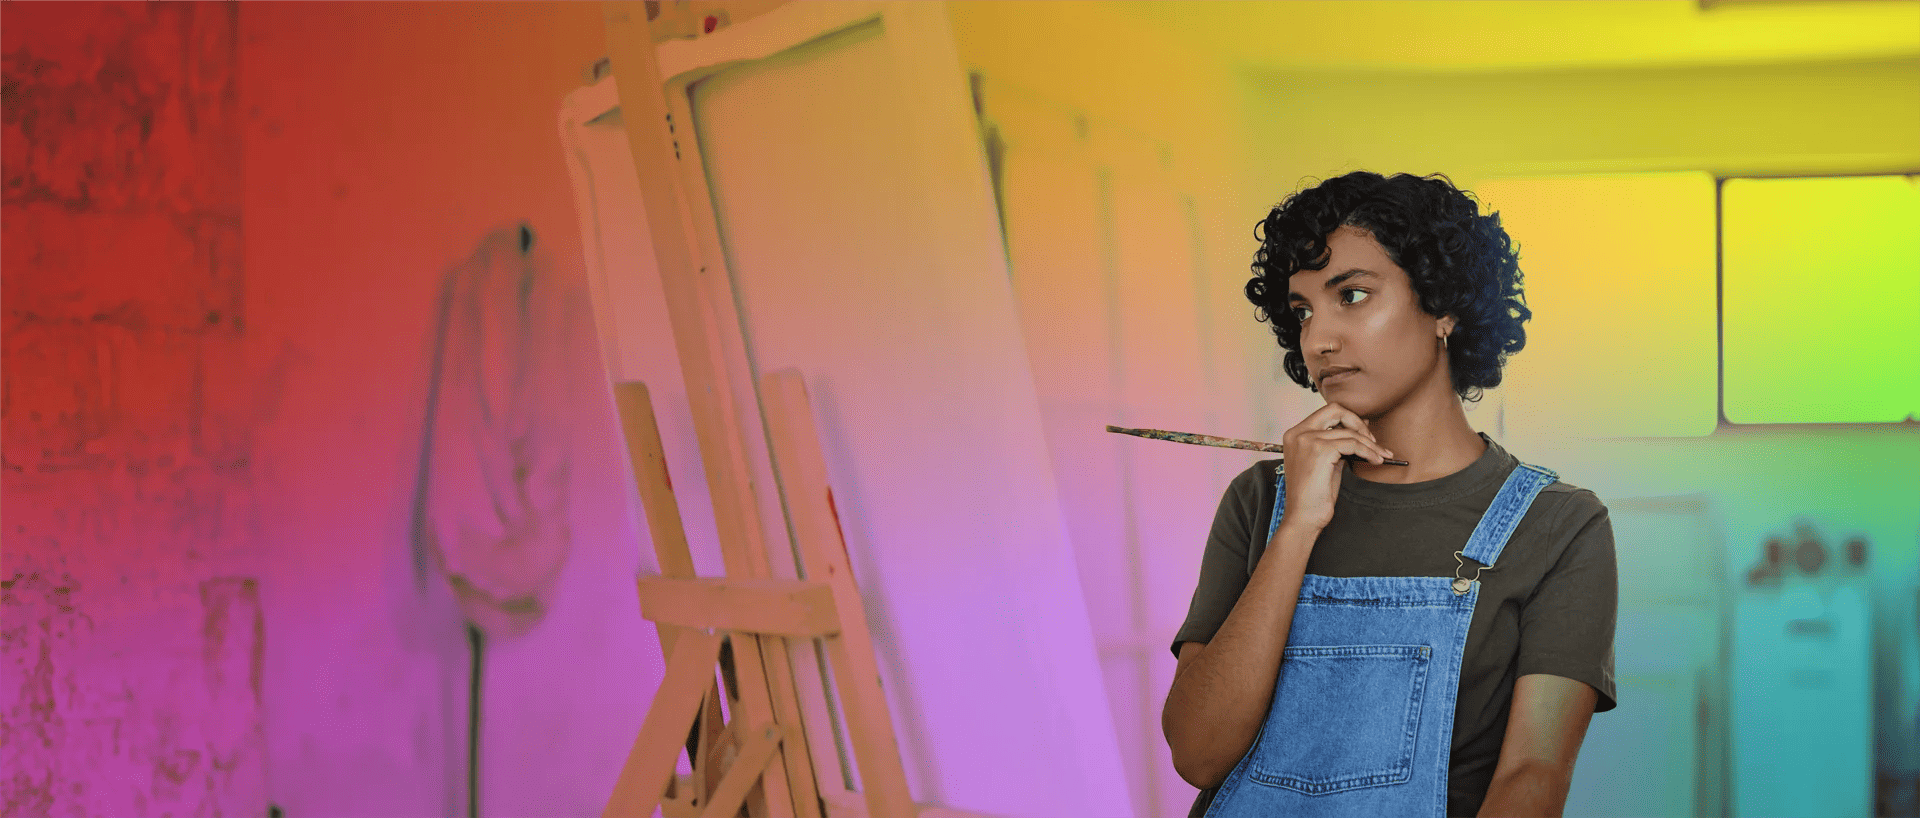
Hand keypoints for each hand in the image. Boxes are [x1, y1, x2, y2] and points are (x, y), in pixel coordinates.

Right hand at [1278, 403, 1392, 533]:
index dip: (1349, 420)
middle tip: (1373, 442)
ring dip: (1370, 444)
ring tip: (1381, 456)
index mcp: (1295, 434)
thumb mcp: (1325, 463)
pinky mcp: (1319, 451)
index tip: (1366, 435)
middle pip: (1335, 410)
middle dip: (1359, 423)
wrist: (1303, 517)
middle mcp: (1298, 433)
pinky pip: (1352, 444)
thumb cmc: (1314, 495)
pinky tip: (1375, 461)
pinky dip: (1368, 452)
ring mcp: (1307, 440)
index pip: (1326, 413)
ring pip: (1349, 432)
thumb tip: (1360, 428)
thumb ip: (1337, 444)